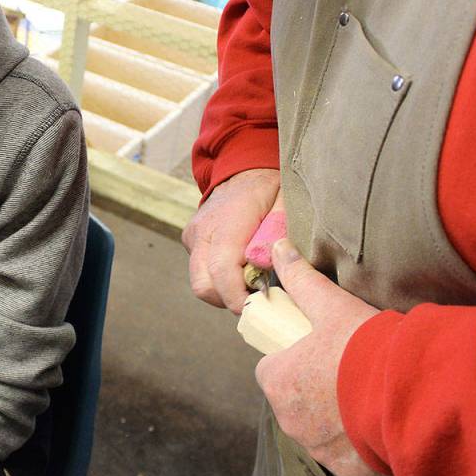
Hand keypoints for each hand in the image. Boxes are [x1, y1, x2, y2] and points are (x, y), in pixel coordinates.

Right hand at [182, 168, 280, 312]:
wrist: (243, 169)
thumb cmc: (270, 189)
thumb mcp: (285, 206)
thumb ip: (276, 236)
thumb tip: (264, 267)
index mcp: (228, 221)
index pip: (222, 270)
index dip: (238, 297)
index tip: (260, 306)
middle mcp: (203, 230)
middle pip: (204, 285)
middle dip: (229, 300)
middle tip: (256, 297)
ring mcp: (193, 236)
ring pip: (200, 283)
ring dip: (224, 292)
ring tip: (249, 282)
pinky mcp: (190, 241)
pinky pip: (201, 272)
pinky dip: (219, 279)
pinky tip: (239, 269)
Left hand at [255, 238, 382, 475]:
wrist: (412, 394)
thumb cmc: (365, 348)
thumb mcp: (331, 306)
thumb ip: (301, 279)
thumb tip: (278, 249)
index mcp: (277, 380)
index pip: (271, 370)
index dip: (291, 359)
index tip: (315, 352)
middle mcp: (289, 419)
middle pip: (293, 400)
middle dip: (312, 389)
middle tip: (346, 372)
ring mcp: (316, 447)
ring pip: (315, 428)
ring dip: (332, 416)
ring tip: (364, 395)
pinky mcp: (344, 469)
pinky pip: (342, 454)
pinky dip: (354, 443)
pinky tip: (375, 423)